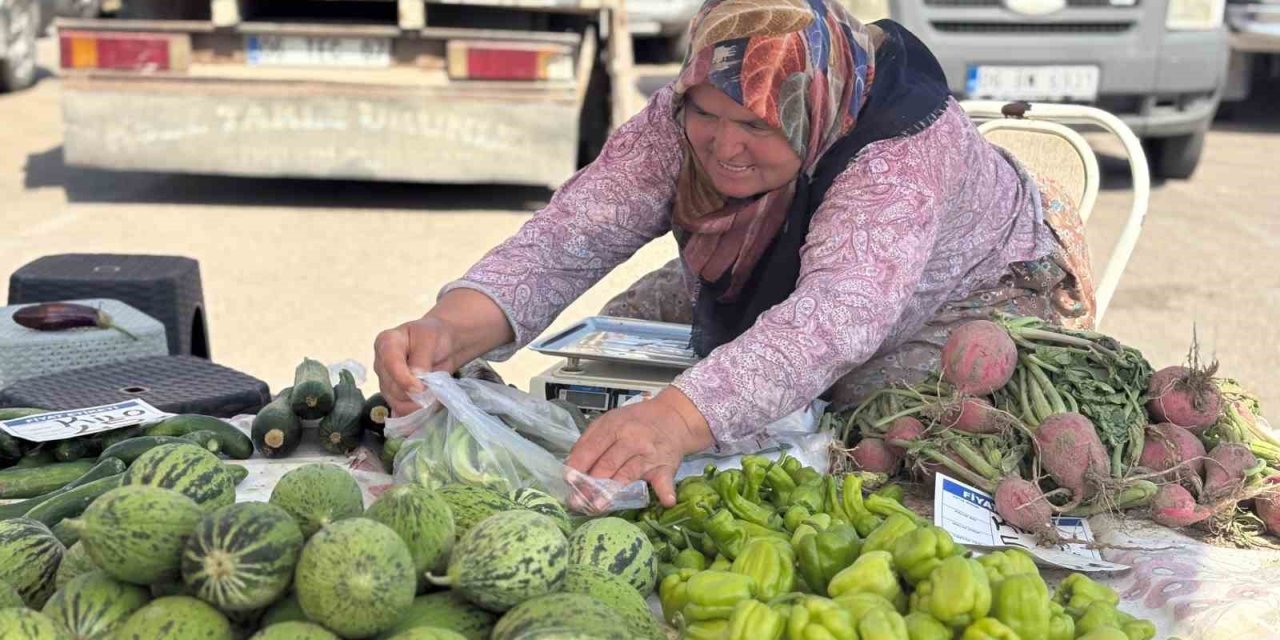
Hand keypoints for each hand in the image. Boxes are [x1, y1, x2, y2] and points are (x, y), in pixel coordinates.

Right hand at [373, 316, 458, 416]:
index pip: (390, 365)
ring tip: (435, 396)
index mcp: (386, 343)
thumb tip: (415, 385)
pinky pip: (401, 410)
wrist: (442, 345)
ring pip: (396, 402)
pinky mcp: (394, 396)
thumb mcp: (430, 340)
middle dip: (414, 394)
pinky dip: (417, 411)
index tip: (420, 388)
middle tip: (434, 390)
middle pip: (392, 388)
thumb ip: (421, 361)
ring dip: (417, 404)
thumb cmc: (435, 336)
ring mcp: (386, 382)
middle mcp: (381, 364)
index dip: (404, 380)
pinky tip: (428, 405)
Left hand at [565, 388, 713, 508]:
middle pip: (608, 463)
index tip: (567, 480)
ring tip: (599, 506)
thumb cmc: (634, 422)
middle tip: (577, 501)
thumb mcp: (609, 421)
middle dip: (591, 484)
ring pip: (629, 473)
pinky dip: (666, 490)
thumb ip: (589, 441)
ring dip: (614, 490)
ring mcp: (649, 455)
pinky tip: (666, 501)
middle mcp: (632, 440)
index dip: (579, 464)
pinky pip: (665, 480)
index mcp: (614, 426)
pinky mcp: (666, 467)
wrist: (673, 417)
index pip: (593, 447)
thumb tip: (570, 465)